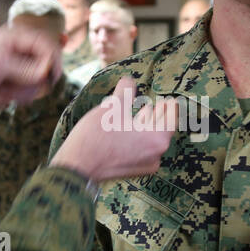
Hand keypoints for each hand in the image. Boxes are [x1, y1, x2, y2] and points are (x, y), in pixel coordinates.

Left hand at [0, 24, 59, 130]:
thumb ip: (25, 68)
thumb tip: (44, 74)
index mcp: (14, 37)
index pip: (44, 43)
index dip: (51, 59)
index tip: (50, 76)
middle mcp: (20, 50)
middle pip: (47, 63)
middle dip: (36, 78)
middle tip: (23, 87)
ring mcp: (21, 67)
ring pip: (41, 80)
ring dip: (26, 89)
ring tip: (6, 90)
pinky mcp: (19, 83)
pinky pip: (33, 91)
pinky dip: (22, 96)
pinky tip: (6, 95)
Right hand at [50, 77, 176, 183]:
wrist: (78, 166)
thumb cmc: (97, 136)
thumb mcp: (112, 107)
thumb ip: (126, 91)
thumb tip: (129, 79)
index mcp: (157, 138)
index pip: (172, 118)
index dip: (171, 106)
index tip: (170, 99)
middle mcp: (156, 154)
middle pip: (163, 130)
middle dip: (159, 114)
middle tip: (158, 103)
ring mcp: (145, 165)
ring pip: (153, 140)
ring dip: (148, 125)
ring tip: (143, 111)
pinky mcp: (133, 170)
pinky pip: (143, 150)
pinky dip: (140, 137)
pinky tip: (129, 128)